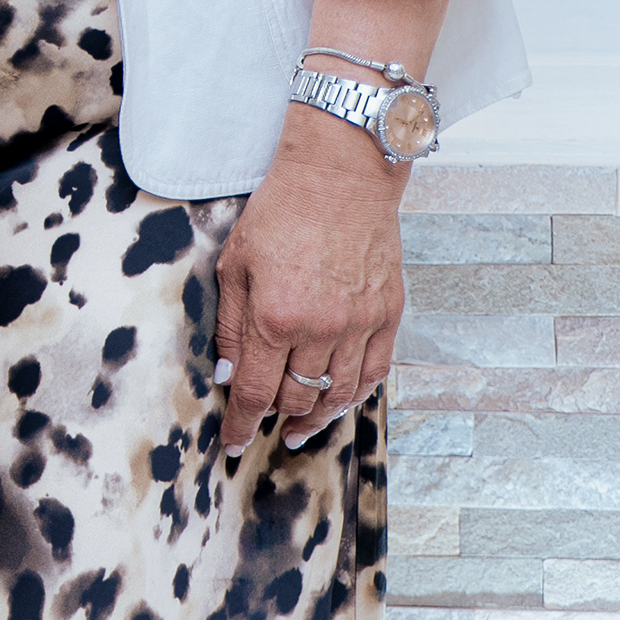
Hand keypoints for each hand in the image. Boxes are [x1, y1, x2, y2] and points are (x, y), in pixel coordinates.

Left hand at [216, 115, 405, 448]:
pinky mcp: (389, 314)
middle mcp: (321, 328)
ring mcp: (360, 324)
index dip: (243, 424)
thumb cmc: (279, 214)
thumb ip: (232, 328)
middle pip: (297, 397)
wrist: (339, 176)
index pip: (257, 393)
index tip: (234, 443)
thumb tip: (231, 379)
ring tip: (299, 429)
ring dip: (316, 416)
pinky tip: (338, 401)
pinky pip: (374, 373)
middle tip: (262, 424)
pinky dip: (355, 394)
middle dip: (275, 416)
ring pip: (338, 393)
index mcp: (275, 317)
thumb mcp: (235, 266)